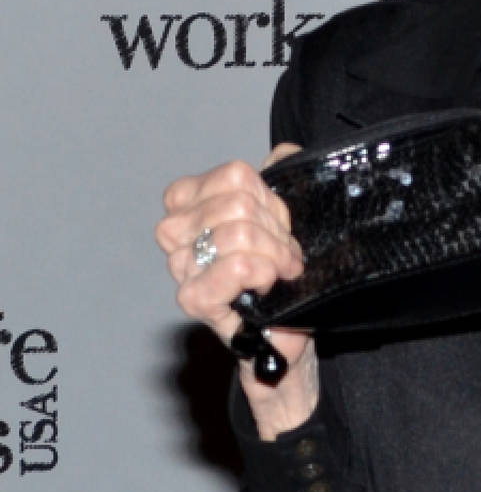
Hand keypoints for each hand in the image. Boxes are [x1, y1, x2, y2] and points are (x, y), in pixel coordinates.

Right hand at [156, 144, 319, 434]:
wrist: (291, 338)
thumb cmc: (284, 279)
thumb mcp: (290, 218)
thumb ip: (285, 175)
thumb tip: (285, 152)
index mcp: (193, 203)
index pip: (232, 176)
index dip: (269, 199)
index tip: (282, 225)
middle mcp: (179, 232)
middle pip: (235, 203)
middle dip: (275, 230)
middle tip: (285, 256)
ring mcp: (182, 266)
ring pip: (235, 234)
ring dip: (273, 254)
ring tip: (280, 272)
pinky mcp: (193, 299)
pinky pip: (230, 268)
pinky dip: (258, 273)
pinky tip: (266, 286)